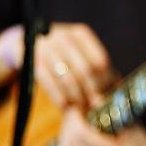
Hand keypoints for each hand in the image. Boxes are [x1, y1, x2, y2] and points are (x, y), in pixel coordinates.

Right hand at [0, 23, 118, 108]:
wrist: (26, 44)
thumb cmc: (62, 56)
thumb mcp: (79, 55)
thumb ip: (97, 70)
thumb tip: (118, 91)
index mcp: (81, 34)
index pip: (99, 61)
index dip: (103, 83)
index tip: (104, 100)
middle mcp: (63, 36)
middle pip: (84, 70)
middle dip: (90, 93)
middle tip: (93, 109)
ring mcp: (45, 46)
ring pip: (67, 77)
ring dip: (75, 97)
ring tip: (80, 110)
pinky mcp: (30, 58)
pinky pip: (48, 82)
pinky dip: (58, 97)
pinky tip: (64, 107)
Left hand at [55, 111, 145, 145]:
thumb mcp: (131, 126)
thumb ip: (111, 111)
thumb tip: (92, 95)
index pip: (80, 133)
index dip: (74, 118)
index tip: (76, 108)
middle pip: (70, 144)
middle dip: (68, 126)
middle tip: (72, 115)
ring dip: (64, 140)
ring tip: (72, 129)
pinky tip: (70, 145)